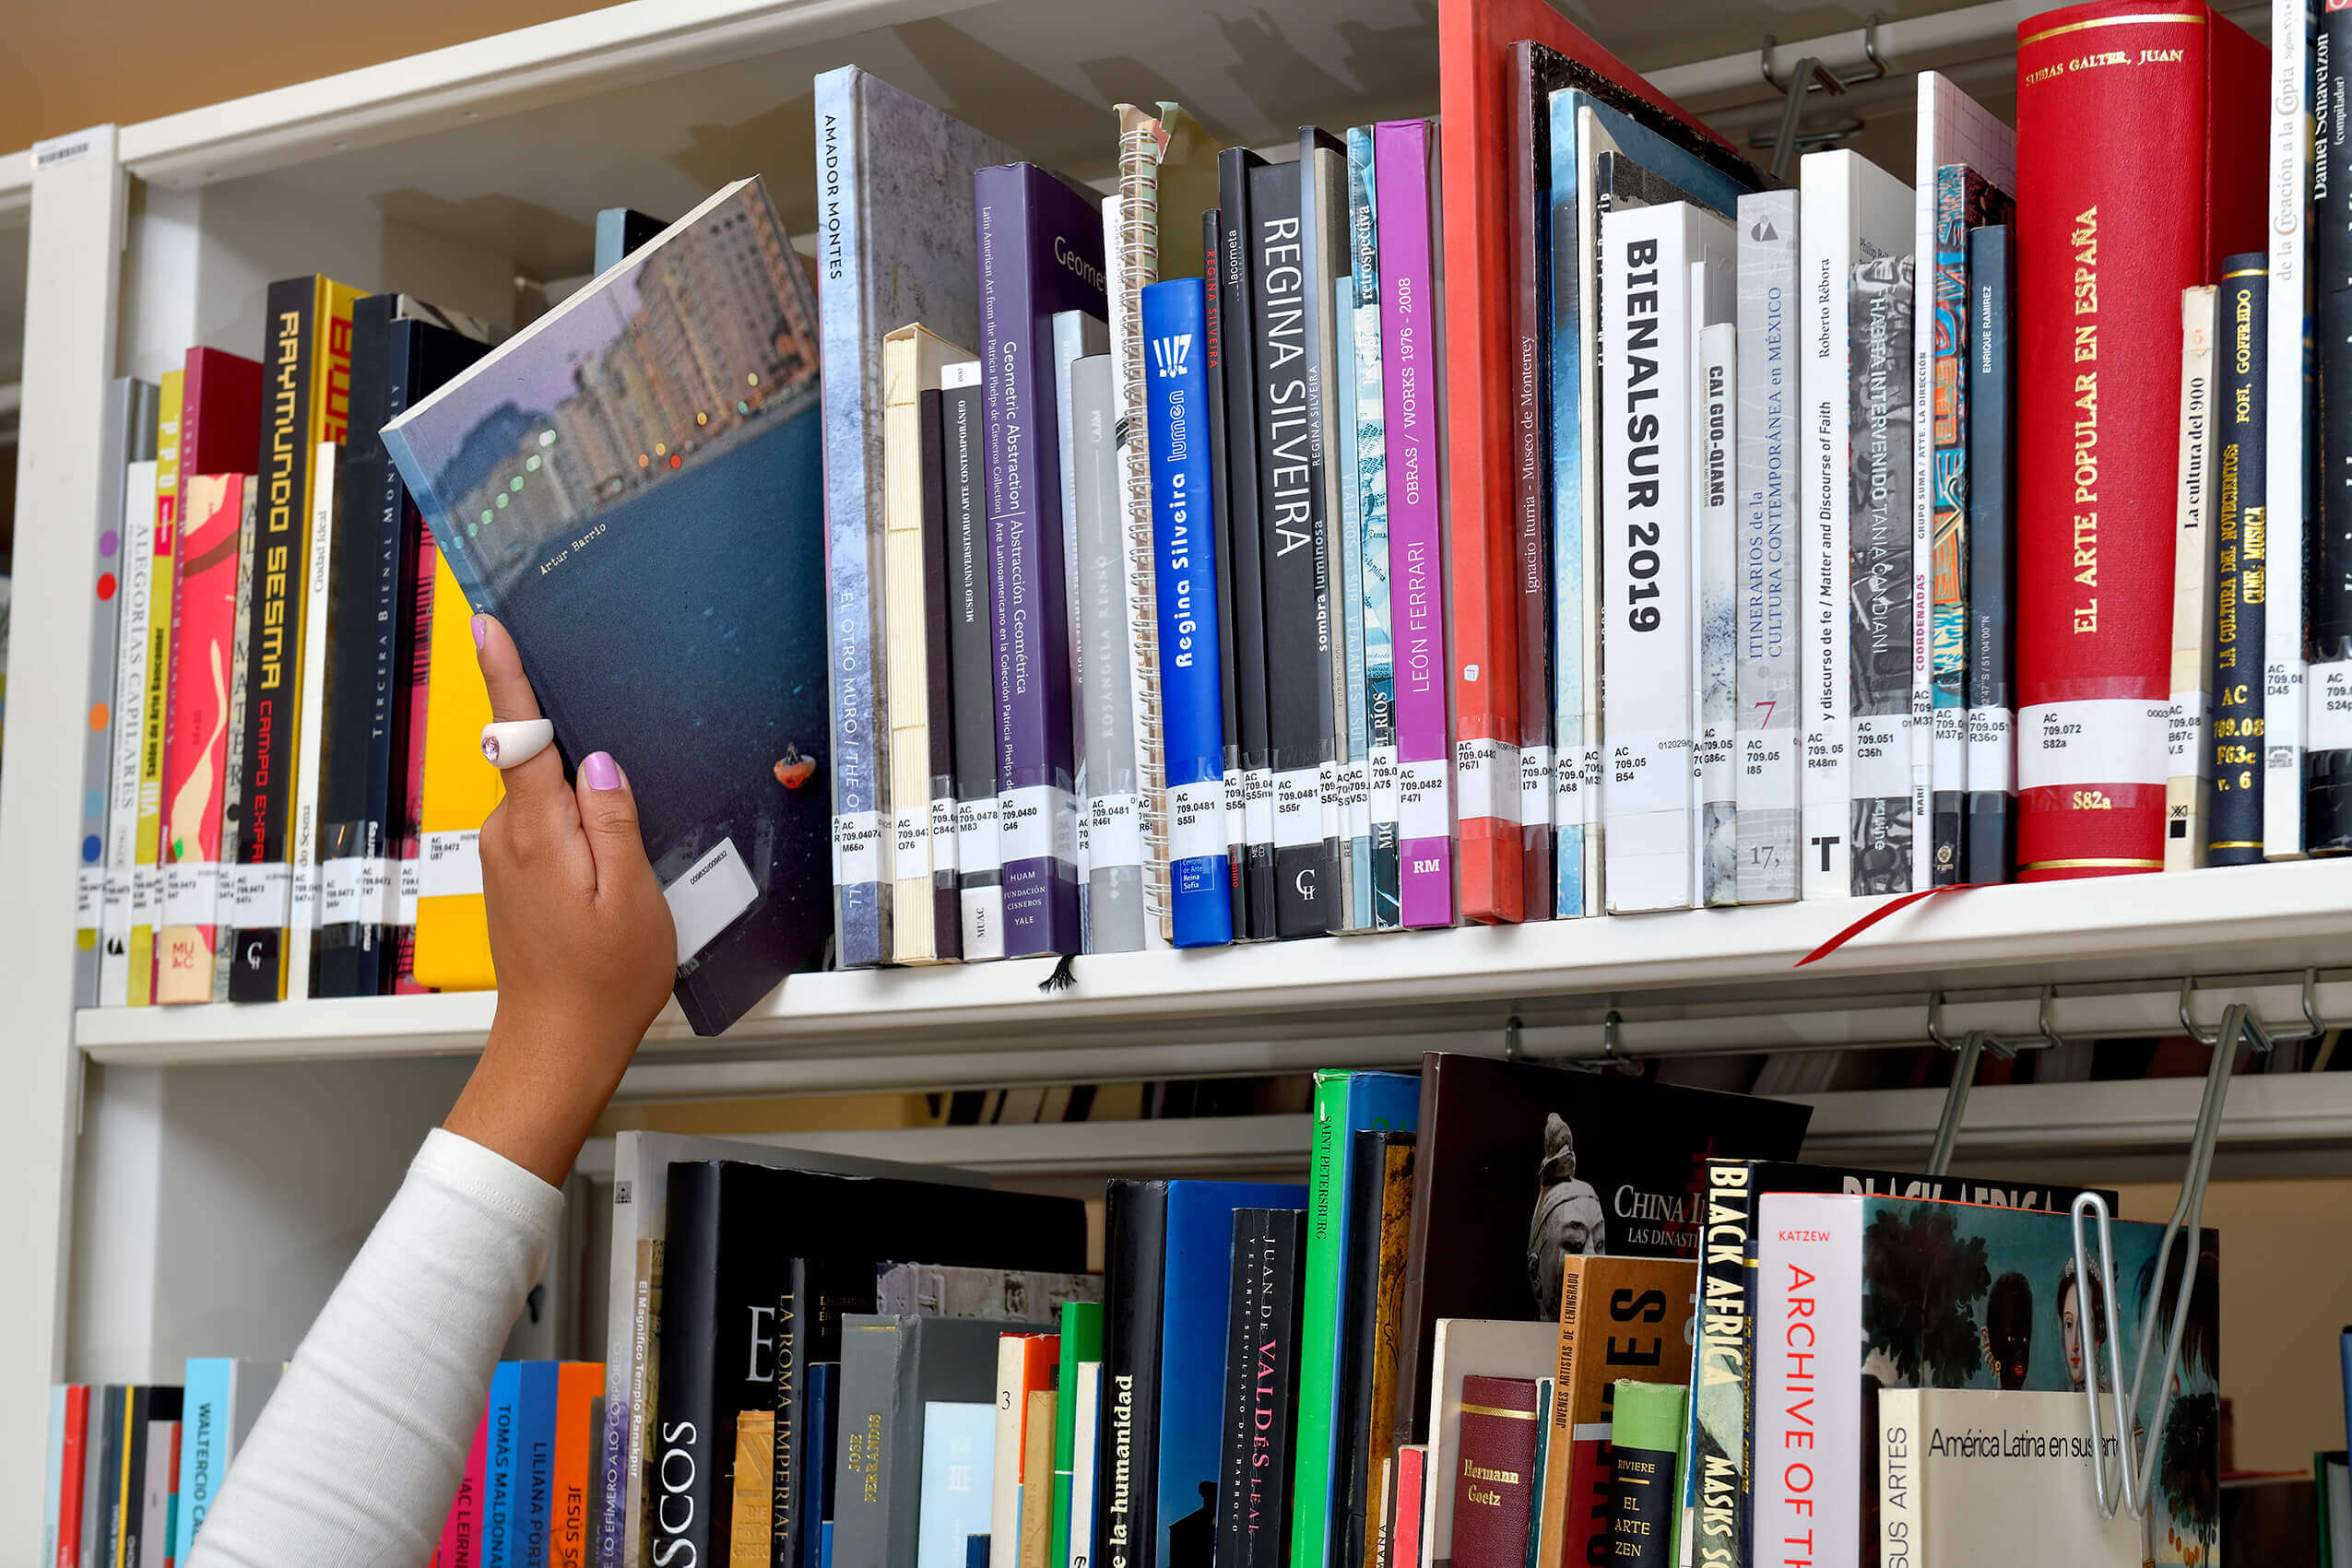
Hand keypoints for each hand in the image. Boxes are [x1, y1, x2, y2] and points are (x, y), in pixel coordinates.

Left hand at [443, 614, 676, 1185]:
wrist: (557, 1045)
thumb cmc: (604, 980)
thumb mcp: (633, 895)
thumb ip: (616, 819)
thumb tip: (602, 761)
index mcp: (537, 831)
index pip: (519, 734)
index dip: (507, 674)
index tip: (489, 622)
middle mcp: (507, 835)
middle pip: (539, 760)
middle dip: (581, 753)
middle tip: (627, 795)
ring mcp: (504, 857)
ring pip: (547, 797)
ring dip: (587, 805)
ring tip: (629, 859)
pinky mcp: (512, 876)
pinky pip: (547, 827)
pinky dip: (579, 831)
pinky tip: (611, 870)